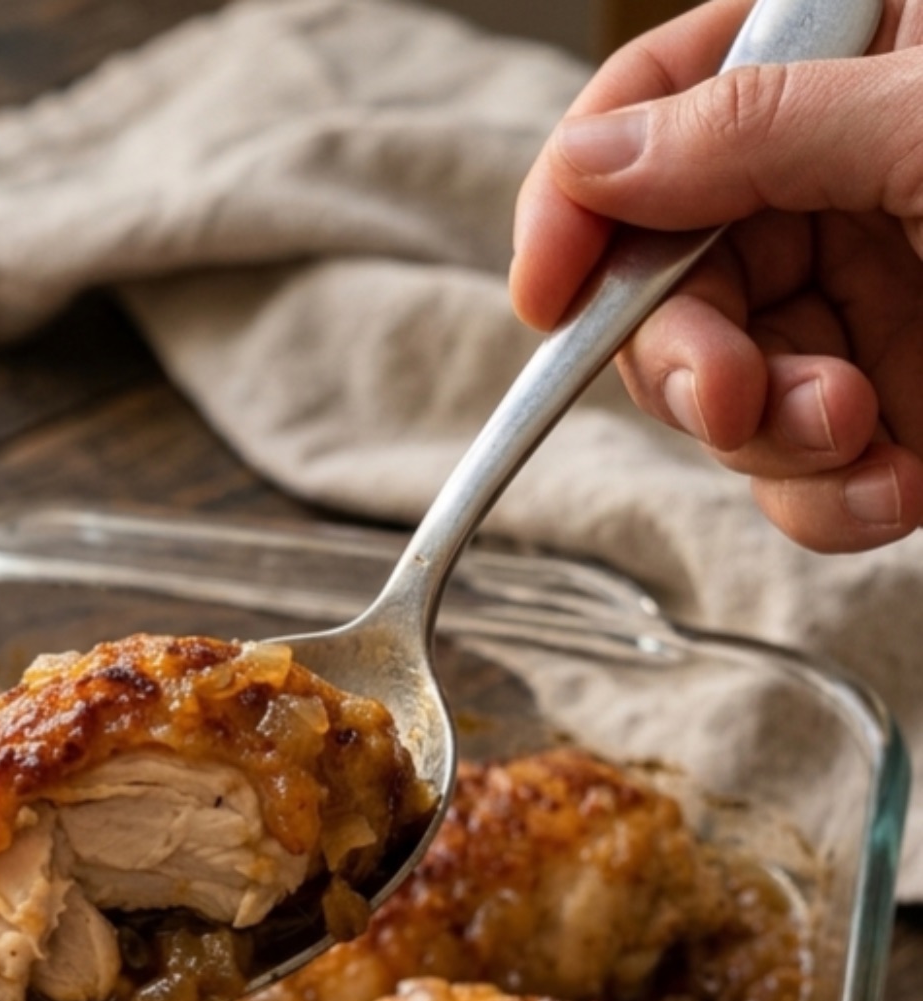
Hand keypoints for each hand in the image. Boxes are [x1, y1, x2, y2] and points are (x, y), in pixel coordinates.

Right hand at [509, 0, 922, 551]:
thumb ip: (758, 129)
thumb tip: (591, 163)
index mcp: (839, 63)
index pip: (655, 107)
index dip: (579, 199)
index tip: (546, 291)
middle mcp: (834, 185)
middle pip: (668, 282)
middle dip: (690, 362)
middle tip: (732, 400)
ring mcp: (864, 303)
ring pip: (726, 399)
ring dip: (773, 446)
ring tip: (861, 437)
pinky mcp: (901, 412)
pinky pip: (807, 478)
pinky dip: (832, 505)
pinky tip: (896, 491)